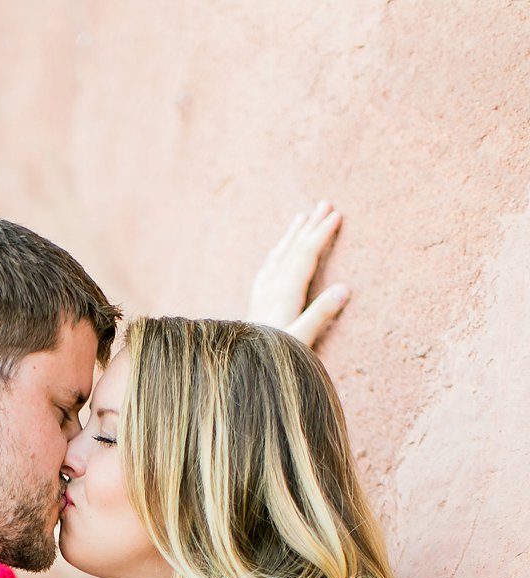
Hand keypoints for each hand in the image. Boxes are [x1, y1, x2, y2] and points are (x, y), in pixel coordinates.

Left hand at [246, 200, 349, 347]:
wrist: (239, 368)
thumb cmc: (274, 357)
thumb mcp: (301, 340)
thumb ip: (320, 315)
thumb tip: (345, 288)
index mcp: (284, 294)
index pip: (305, 256)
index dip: (320, 234)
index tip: (336, 215)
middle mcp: (271, 290)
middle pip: (292, 250)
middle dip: (309, 226)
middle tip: (325, 203)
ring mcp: (262, 297)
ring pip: (278, 257)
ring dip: (292, 236)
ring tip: (301, 217)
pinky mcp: (257, 306)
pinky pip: (267, 271)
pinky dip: (276, 255)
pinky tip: (277, 252)